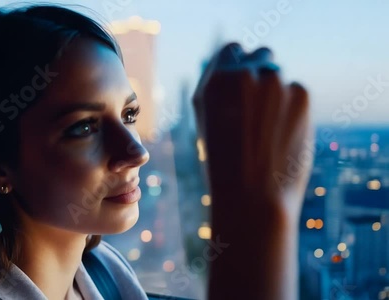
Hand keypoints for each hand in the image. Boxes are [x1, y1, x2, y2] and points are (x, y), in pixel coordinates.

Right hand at [193, 43, 312, 299]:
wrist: (252, 199)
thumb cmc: (225, 166)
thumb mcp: (206, 123)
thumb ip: (217, 91)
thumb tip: (233, 69)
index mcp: (213, 82)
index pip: (232, 49)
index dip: (240, 64)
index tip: (246, 79)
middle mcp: (241, 75)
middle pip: (262, 55)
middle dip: (263, 73)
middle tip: (262, 106)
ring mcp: (272, 82)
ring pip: (280, 77)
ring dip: (278, 94)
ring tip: (269, 132)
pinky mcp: (300, 94)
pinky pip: (297, 92)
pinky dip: (294, 109)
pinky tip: (283, 136)